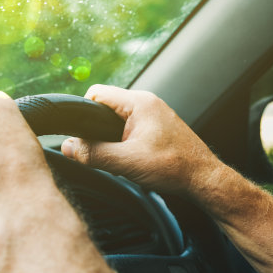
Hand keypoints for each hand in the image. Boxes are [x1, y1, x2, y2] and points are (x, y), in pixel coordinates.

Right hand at [61, 85, 223, 193]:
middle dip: (96, 128)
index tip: (78, 133)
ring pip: (117, 118)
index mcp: (139, 102)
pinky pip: (129, 126)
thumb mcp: (127, 163)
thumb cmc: (174, 167)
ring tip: (117, 156)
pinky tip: (128, 158)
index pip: (97, 93)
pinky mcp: (157, 126)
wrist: (203, 179)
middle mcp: (147, 102)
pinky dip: (123, 140)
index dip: (83, 111)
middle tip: (99, 150)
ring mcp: (153, 113)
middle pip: (106, 106)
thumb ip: (94, 154)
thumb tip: (68, 147)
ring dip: (110, 136)